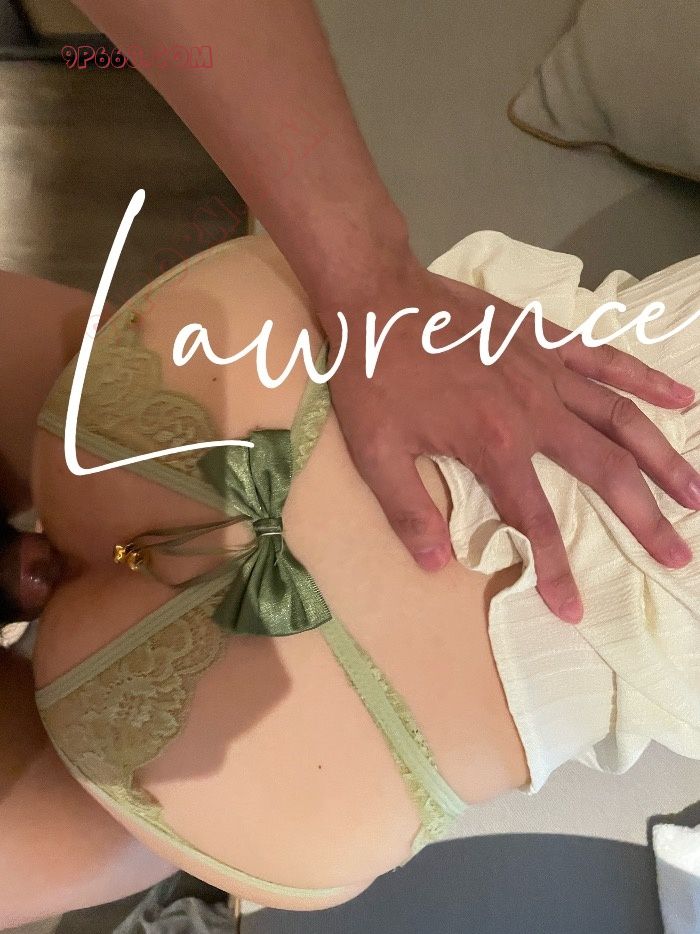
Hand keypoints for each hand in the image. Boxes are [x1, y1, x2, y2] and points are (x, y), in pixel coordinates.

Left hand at [315, 257, 698, 623]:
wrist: (377, 297)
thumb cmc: (374, 377)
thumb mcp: (377, 454)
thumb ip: (409, 512)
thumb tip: (437, 566)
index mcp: (495, 446)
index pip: (537, 522)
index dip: (556, 571)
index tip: (573, 608)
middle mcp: (535, 411)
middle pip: (606, 472)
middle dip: (645, 518)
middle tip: (679, 554)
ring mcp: (547, 371)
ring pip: (621, 418)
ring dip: (663, 457)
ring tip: (697, 493)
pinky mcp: (546, 339)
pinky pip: (607, 359)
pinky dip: (646, 379)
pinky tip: (681, 399)